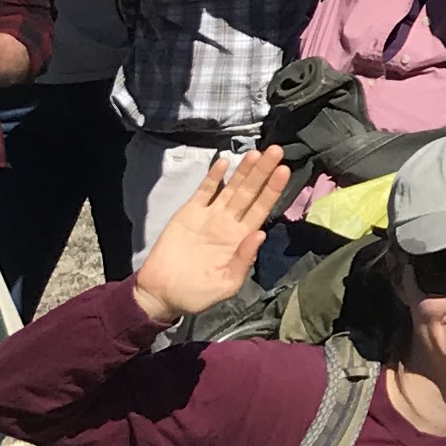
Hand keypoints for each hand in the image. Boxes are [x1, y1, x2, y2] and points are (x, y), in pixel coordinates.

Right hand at [129, 150, 290, 326]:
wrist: (161, 294)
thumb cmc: (196, 294)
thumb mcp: (226, 285)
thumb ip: (243, 260)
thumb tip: (260, 235)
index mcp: (240, 239)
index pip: (262, 210)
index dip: (273, 190)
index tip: (285, 171)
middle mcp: (228, 223)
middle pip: (250, 193)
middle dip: (263, 172)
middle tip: (277, 151)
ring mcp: (208, 216)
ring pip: (230, 188)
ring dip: (243, 171)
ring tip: (257, 153)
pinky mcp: (188, 213)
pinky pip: (204, 192)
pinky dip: (213, 177)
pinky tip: (224, 162)